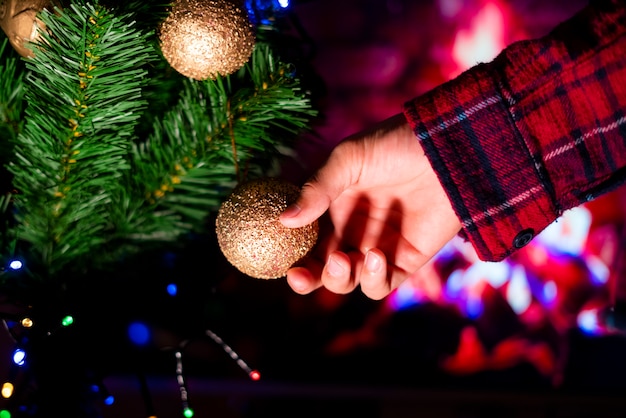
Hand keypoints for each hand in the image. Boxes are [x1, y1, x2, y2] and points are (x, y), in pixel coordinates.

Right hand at [280, 113, 461, 298]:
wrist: (446, 148)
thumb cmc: (394, 146)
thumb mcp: (348, 160)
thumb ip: (317, 189)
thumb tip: (284, 220)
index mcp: (333, 210)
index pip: (305, 243)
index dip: (292, 258)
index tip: (284, 264)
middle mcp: (352, 232)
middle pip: (323, 270)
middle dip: (309, 279)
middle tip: (300, 276)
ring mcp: (378, 247)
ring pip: (350, 281)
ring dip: (340, 279)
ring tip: (345, 259)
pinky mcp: (406, 259)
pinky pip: (383, 283)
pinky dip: (374, 279)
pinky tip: (375, 256)